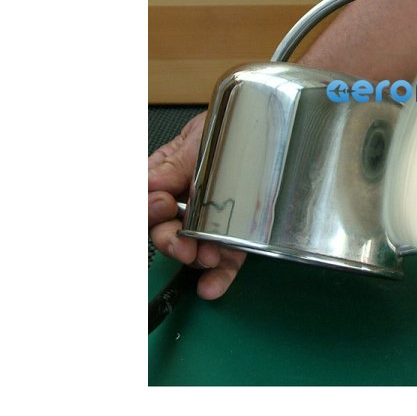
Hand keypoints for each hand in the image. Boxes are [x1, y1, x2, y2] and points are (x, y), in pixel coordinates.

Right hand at [148, 112, 246, 299]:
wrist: (269, 128)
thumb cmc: (229, 128)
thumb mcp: (198, 139)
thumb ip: (174, 165)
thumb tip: (149, 185)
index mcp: (167, 179)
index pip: (148, 202)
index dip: (149, 210)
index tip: (161, 205)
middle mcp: (185, 204)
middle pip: (165, 232)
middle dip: (170, 242)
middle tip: (181, 244)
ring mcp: (209, 223)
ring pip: (193, 250)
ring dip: (194, 260)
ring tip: (206, 258)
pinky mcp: (235, 237)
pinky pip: (225, 260)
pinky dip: (217, 276)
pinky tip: (211, 287)